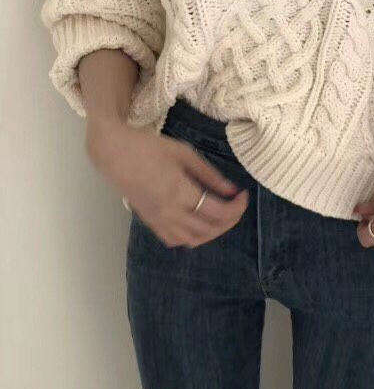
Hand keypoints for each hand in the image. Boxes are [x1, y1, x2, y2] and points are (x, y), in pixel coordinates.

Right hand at [86, 118, 248, 248]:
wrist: (114, 153)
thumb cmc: (150, 148)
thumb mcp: (185, 154)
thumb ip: (210, 175)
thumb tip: (232, 190)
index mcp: (180, 193)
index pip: (218, 213)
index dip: (237, 208)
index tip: (243, 195)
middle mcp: (169, 213)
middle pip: (208, 230)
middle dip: (229, 221)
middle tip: (237, 206)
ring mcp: (157, 220)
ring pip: (192, 240)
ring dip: (212, 232)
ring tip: (222, 215)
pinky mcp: (149, 222)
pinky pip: (174, 239)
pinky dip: (192, 237)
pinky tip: (199, 223)